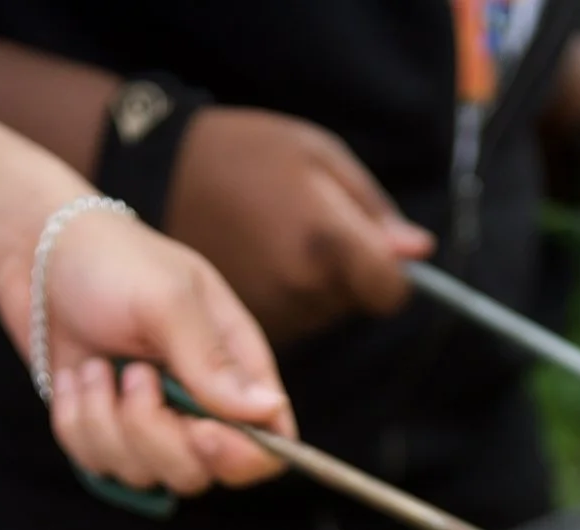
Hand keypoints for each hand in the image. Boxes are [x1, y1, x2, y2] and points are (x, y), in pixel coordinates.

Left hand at [0, 205, 297, 496]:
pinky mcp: (104, 435)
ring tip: (95, 367)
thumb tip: (269, 410)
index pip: (269, 444)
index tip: (201, 433)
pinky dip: (75, 422)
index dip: (241, 456)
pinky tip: (74, 378)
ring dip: (106, 422)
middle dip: (155, 435)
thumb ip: (211, 360)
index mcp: (236, 368)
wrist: (37, 254)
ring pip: (144, 475)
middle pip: (201, 472)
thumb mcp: (167, 299)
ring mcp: (151, 425)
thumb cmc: (114, 261)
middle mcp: (199, 406)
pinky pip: (95, 464)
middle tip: (132, 375)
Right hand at [166, 107, 436, 347]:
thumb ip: (371, 209)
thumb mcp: (317, 155)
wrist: (161, 173)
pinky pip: (282, 323)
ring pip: (316, 319)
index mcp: (323, 243)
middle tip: (302, 232)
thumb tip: (417, 250)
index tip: (372, 254)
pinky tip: (253, 266)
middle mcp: (297, 288)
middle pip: (351, 306)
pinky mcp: (238, 325)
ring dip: (309, 292)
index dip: (388, 274)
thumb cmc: (245, 154)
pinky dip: (278, 302)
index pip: (389, 291)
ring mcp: (265, 312)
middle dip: (343, 278)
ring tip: (273, 244)